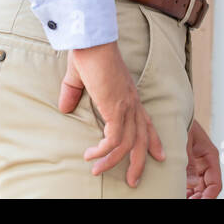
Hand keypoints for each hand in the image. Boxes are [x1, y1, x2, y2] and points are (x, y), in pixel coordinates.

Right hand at [58, 42, 163, 186]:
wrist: (91, 42)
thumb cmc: (88, 54)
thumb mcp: (79, 79)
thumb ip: (73, 93)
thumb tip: (65, 107)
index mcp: (129, 96)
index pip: (146, 122)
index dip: (153, 140)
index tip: (158, 156)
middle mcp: (132, 103)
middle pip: (142, 139)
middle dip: (139, 162)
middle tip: (133, 180)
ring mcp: (126, 106)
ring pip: (128, 144)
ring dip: (112, 161)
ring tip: (96, 170)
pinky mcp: (116, 108)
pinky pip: (114, 139)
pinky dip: (103, 151)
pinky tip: (90, 155)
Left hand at [185, 120, 222, 198]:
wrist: (173, 113)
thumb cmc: (182, 123)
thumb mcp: (185, 142)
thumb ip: (189, 163)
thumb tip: (191, 183)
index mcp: (210, 156)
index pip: (215, 183)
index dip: (209, 196)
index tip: (200, 202)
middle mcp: (205, 163)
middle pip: (208, 189)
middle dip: (200, 198)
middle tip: (188, 202)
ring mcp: (197, 166)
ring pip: (199, 189)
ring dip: (193, 197)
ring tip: (180, 198)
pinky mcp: (188, 166)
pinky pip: (190, 184)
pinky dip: (187, 192)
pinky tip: (180, 194)